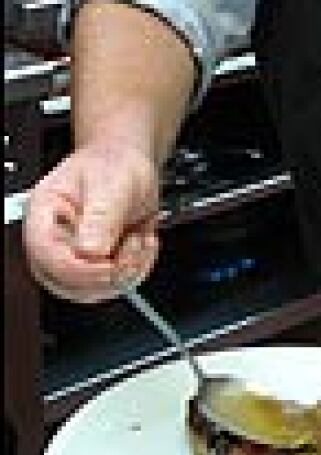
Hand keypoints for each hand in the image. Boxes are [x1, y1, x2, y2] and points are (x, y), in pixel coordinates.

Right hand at [23, 144, 161, 302]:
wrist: (130, 165)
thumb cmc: (114, 164)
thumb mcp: (113, 182)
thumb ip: (102, 214)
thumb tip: (90, 251)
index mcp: (44, 213)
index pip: (45, 254)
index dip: (77, 268)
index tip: (109, 264)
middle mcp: (53, 240)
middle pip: (63, 282)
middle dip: (105, 275)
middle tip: (132, 250)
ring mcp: (73, 256)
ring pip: (91, 291)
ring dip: (125, 272)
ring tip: (138, 239)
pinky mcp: (94, 267)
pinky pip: (112, 286)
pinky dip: (136, 270)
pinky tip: (142, 244)